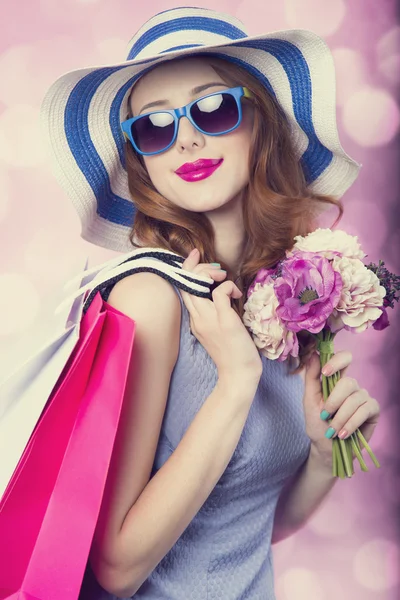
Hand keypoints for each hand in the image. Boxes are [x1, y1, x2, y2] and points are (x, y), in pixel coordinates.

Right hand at [180, 248, 262, 382]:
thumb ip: (215, 313)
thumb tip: (222, 293)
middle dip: (196, 266)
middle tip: (216, 269)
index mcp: (195, 320)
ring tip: (224, 279)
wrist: (238, 375)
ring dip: (210, 274)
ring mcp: (209, 319)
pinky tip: (236, 293)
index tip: (196, 256)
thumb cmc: (233, 353)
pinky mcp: (225, 321)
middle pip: (186, 283)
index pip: (184, 288)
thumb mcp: (218, 330)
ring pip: (197, 284)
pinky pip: (220, 293)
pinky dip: (227, 286)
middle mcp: (198, 318)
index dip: (187, 269)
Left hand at [303, 351, 380, 460]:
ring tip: (332, 432)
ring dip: (340, 418)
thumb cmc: (317, 424)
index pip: (344, 358)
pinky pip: (365, 411)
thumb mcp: (309, 400)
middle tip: (324, 416)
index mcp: (336, 380)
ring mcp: (363, 397)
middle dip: (334, 401)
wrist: (326, 448)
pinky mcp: (373, 410)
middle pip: (348, 382)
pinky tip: (344, 434)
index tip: (325, 373)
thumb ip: (311, 377)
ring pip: (355, 399)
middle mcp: (351, 386)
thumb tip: (313, 354)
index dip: (337, 361)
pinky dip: (352, 423)